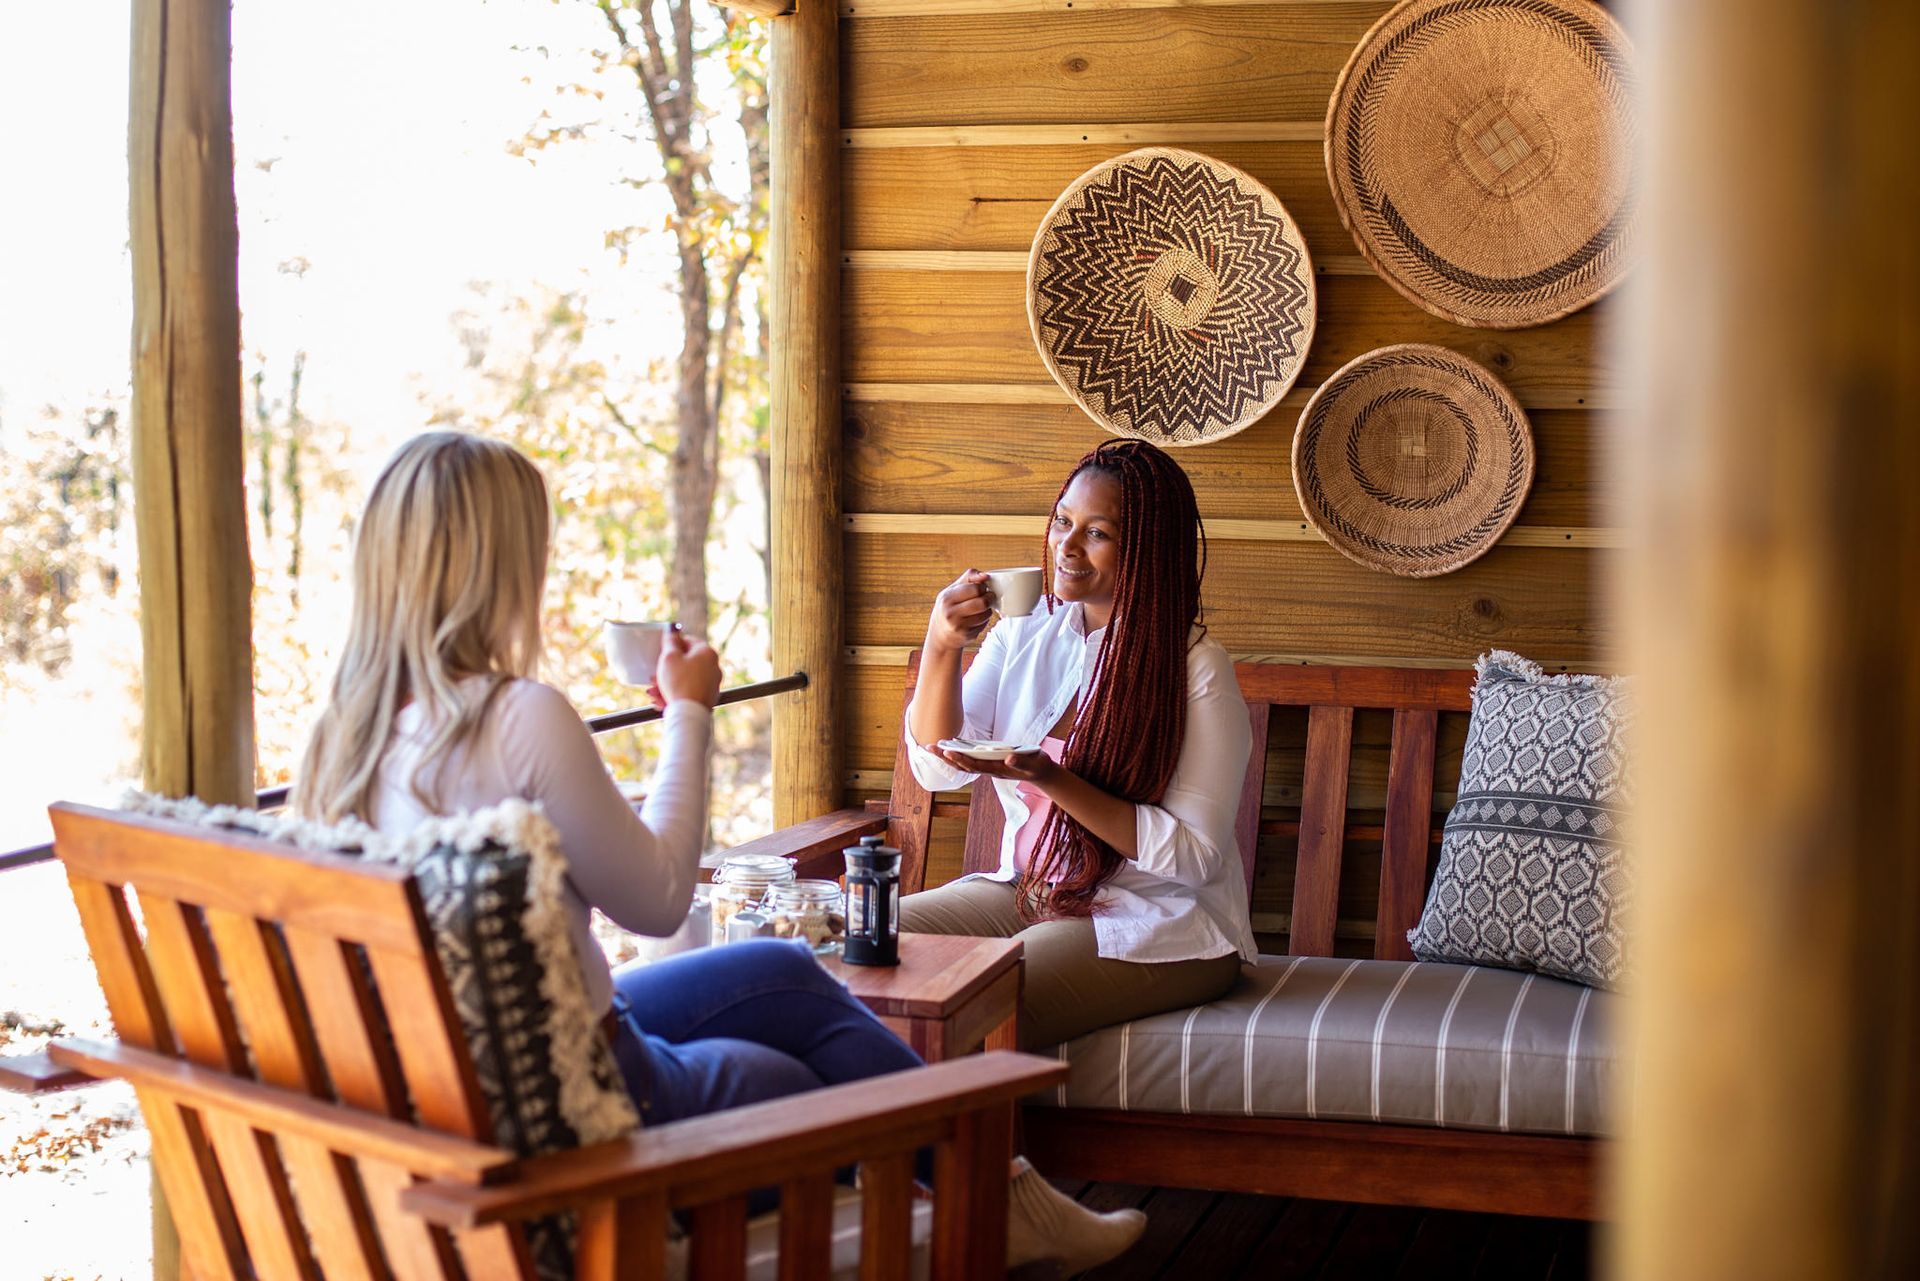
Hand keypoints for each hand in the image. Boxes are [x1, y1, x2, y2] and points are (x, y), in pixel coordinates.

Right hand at [653, 629, 721, 708]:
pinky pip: (687, 692)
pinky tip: (660, 702)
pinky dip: (674, 694)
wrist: (689, 713)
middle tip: (653, 676)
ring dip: (666, 684)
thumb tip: (672, 631)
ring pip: (684, 680)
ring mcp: (712, 684)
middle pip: (686, 663)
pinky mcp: (707, 698)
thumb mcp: (669, 657)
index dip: (672, 645)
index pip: (689, 640)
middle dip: (666, 670)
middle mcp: (713, 667)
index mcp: (707, 652)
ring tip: (652, 692)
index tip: (661, 652)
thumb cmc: (679, 683)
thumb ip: (670, 642)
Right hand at [926, 569, 992, 653]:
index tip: (983, 588)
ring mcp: (959, 626)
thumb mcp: (953, 590)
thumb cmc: (950, 606)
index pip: (975, 588)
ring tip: (981, 608)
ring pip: (986, 613)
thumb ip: (969, 578)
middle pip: (983, 602)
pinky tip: (976, 619)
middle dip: (989, 598)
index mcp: (947, 597)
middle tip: (988, 597)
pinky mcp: (967, 635)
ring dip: (988, 609)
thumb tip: (986, 575)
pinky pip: (984, 624)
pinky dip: (984, 620)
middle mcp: (951, 613)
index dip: (983, 587)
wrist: (940, 634)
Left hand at [930, 746, 1057, 784]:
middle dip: (946, 757)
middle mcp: (990, 770)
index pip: (975, 766)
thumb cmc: (1037, 766)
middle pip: (964, 765)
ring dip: (948, 757)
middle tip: (929, 747)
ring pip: (964, 764)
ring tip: (932, 747)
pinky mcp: (989, 763)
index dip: (961, 759)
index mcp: (998, 770)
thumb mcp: (1033, 763)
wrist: (1040, 773)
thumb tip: (1008, 759)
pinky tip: (948, 748)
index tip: (947, 751)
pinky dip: (957, 755)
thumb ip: (1021, 762)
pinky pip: (970, 760)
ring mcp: (989, 767)